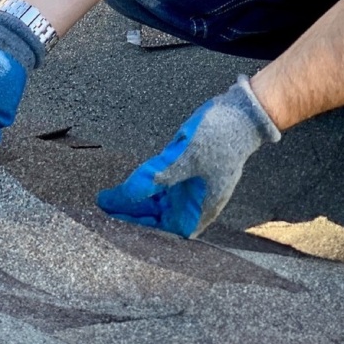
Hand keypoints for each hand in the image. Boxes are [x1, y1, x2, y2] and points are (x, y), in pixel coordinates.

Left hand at [96, 76, 281, 237]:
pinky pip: (160, 184)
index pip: (169, 227)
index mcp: (203, 206)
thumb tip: (131, 193)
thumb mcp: (188, 158)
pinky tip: (127, 188)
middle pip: (160, 216)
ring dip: (135, 200)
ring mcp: (190, 185)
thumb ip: (160, 176)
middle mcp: (195, 200)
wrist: (238, 115)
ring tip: (109, 199)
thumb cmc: (221, 139)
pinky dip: (144, 187)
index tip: (119, 221)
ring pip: (157, 201)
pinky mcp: (184, 170)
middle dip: (133, 213)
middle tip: (105, 208)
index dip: (144, 228)